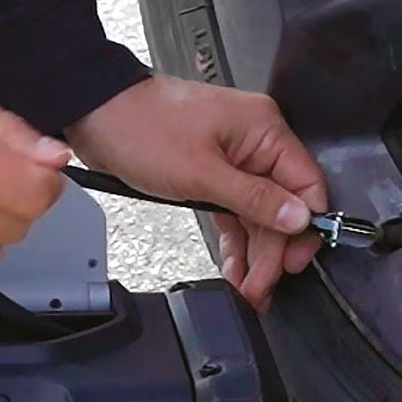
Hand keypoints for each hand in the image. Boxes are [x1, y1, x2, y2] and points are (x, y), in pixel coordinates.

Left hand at [66, 75, 327, 312]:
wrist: (95, 113)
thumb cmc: (140, 126)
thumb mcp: (200, 171)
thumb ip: (253, 198)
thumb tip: (298, 217)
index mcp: (263, 129)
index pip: (305, 183)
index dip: (304, 227)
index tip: (293, 262)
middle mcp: (254, 141)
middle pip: (282, 205)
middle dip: (273, 250)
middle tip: (264, 285)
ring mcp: (233, 157)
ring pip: (258, 213)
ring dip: (255, 252)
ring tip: (250, 288)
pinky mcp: (212, 171)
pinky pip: (235, 210)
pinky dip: (235, 239)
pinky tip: (236, 267)